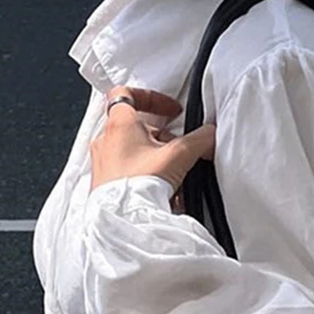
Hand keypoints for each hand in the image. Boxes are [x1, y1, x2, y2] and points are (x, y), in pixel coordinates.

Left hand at [90, 86, 215, 194]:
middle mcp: (105, 140)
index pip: (127, 93)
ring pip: (133, 152)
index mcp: (119, 124)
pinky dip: (146, 177)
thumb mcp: (179, 155)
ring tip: (173, 176)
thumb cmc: (140, 184)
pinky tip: (163, 192)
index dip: (152, 97)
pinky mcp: (103, 184)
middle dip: (161, 137)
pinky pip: (128, 173)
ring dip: (155, 159)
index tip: (171, 111)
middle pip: (135, 127)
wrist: (123, 220)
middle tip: (178, 148)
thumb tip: (211, 134)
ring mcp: (102, 163)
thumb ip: (199, 139)